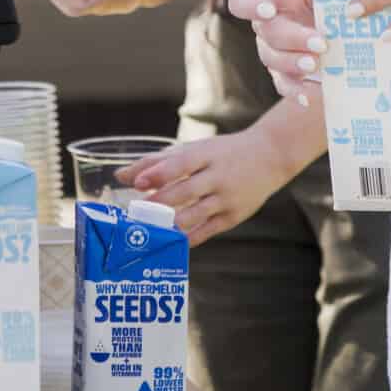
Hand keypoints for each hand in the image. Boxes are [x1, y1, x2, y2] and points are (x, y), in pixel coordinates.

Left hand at [124, 123, 287, 245]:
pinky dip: (188, 238)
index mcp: (207, 155)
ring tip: (149, 229)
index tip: (138, 184)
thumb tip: (121, 177)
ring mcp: (228, 198)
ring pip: (195, 215)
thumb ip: (157, 162)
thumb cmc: (222, 153)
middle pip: (186, 191)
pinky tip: (171, 240)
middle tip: (137, 213)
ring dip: (171, 224)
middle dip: (160, 203)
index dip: (159, 173)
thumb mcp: (194, 150)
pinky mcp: (233, 217)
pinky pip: (207, 231)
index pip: (181, 163)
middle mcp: (218, 176)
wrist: (269, 157)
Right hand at [225, 0, 325, 104]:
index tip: (269, 11)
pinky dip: (296, 92)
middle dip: (294, 40)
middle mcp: (264, 25)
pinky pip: (284, 84)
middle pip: (267, 34)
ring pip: (273, 60)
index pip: (241, 2)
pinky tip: (310, 98)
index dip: (250, 7)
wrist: (330, 6)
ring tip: (317, 65)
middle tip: (321, 44)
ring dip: (295, 64)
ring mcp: (272, 50)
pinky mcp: (285, 72)